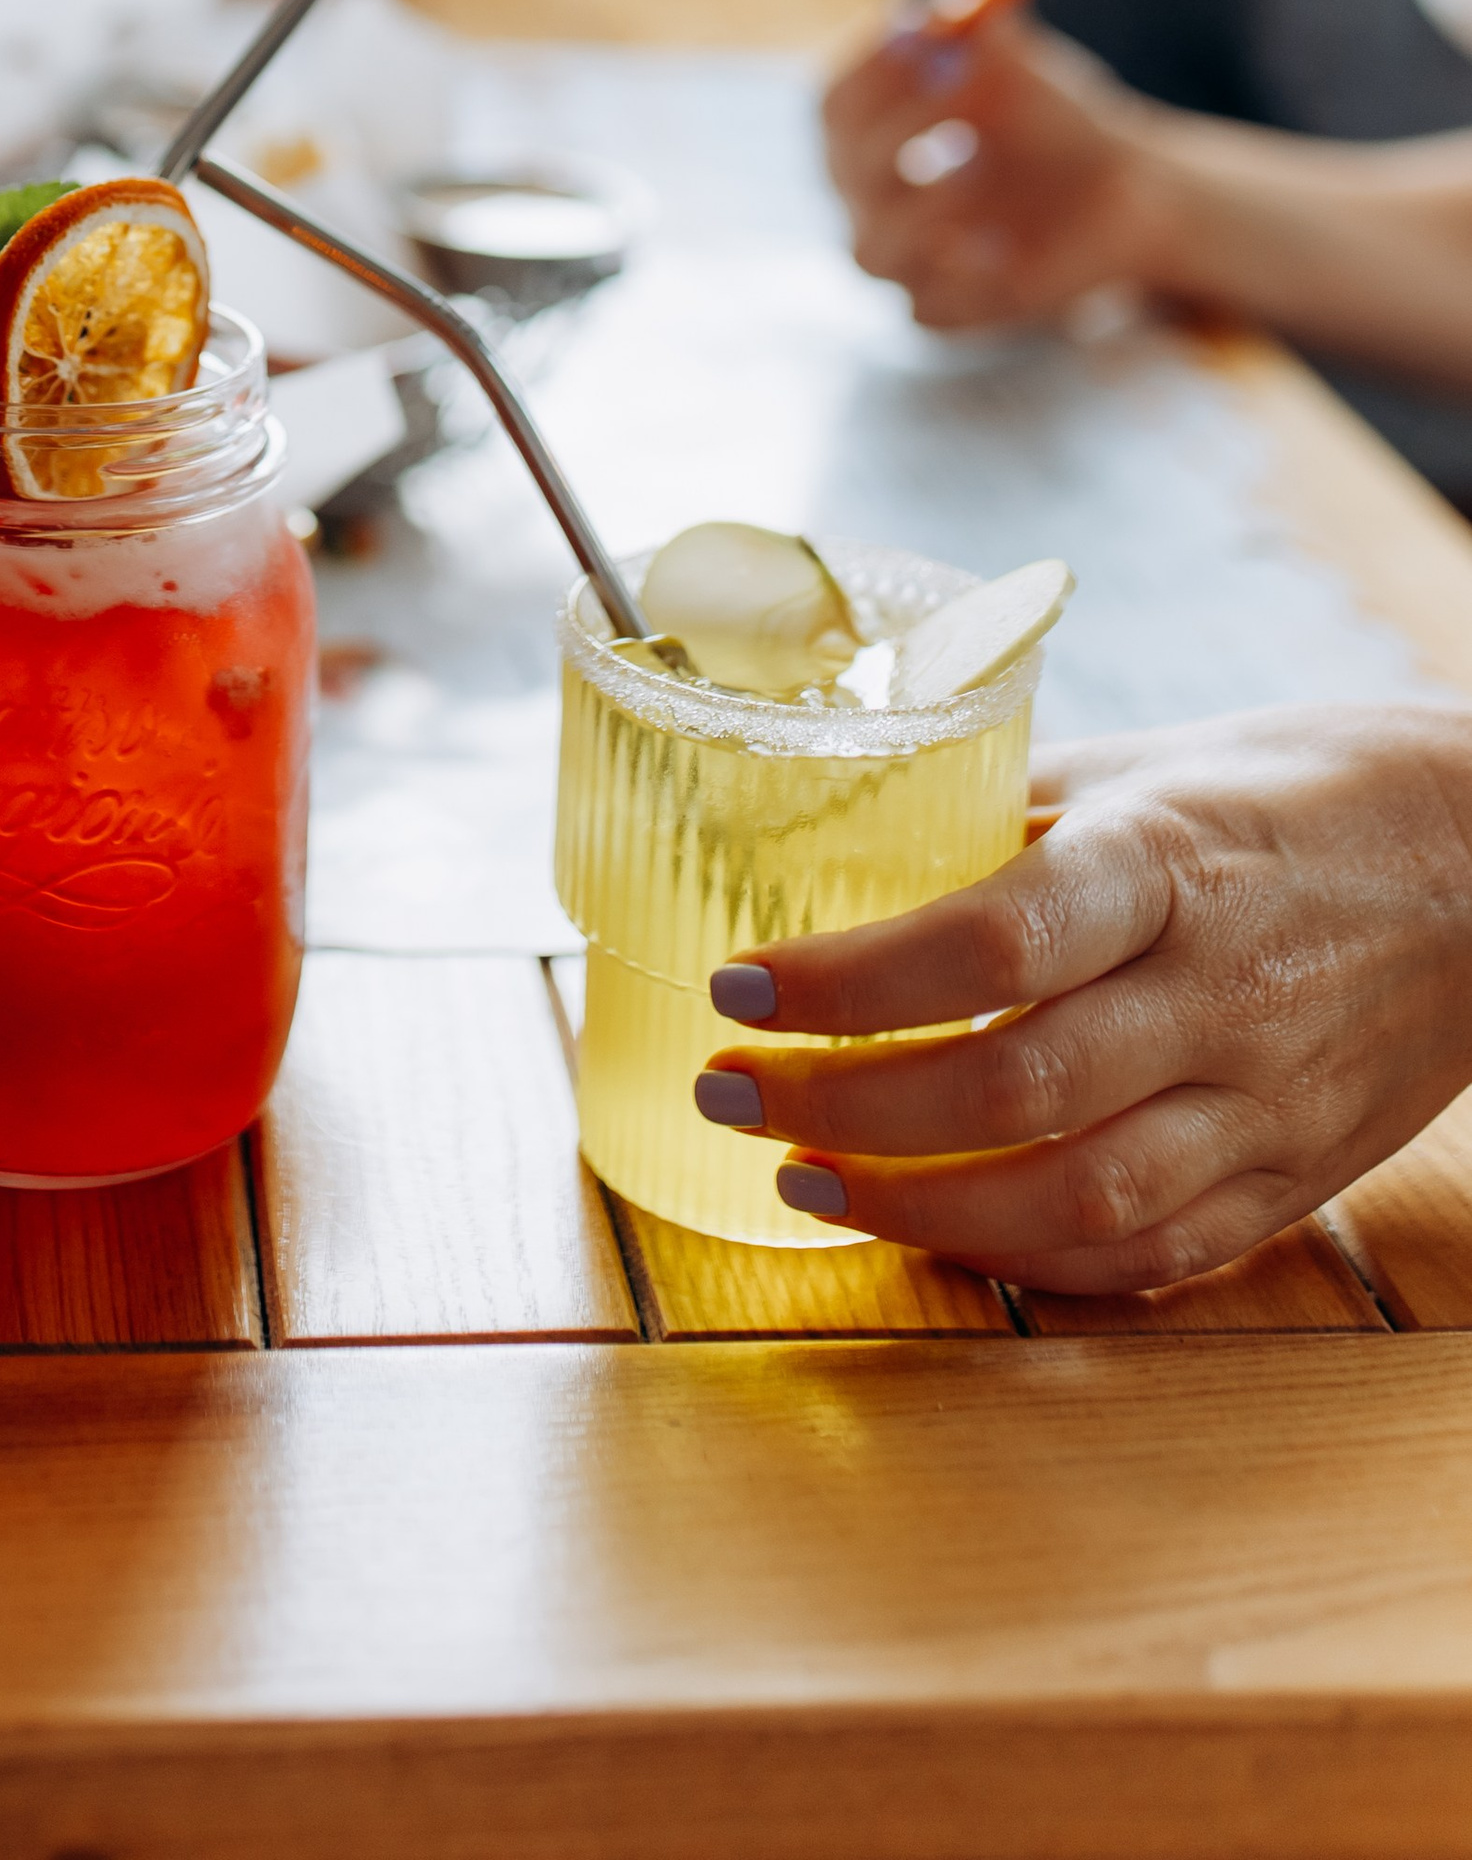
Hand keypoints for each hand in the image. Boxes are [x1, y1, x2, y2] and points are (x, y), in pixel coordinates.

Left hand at [695, 706, 1471, 1291]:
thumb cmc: (1296, 790)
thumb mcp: (1149, 767)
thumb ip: (1008, 820)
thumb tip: (837, 839)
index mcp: (1173, 865)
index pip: (994, 942)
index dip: (852, 980)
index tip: (740, 983)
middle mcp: (1223, 997)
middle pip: (1014, 1092)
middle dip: (846, 1109)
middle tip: (732, 1091)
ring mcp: (1266, 1104)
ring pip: (1076, 1201)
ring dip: (917, 1208)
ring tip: (804, 1177)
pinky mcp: (1294, 1179)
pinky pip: (1149, 1258)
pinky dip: (1025, 1262)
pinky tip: (933, 1233)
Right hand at [822, 0, 1173, 330]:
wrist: (1122, 189)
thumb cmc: (1049, 116)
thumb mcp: (1019, 58)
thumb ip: (990, 14)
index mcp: (865, 132)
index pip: (832, 101)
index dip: (870, 63)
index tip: (923, 19)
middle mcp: (868, 199)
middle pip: (846, 167)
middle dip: (899, 116)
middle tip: (957, 72)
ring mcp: (904, 260)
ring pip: (872, 249)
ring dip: (919, 204)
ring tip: (975, 160)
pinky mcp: (948, 311)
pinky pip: (930, 309)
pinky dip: (962, 280)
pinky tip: (1000, 246)